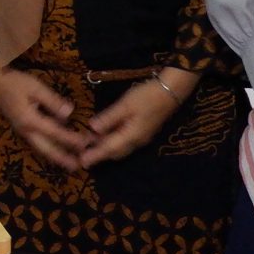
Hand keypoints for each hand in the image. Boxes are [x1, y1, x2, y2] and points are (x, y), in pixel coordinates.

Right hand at [0, 62, 94, 171]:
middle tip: (78, 166)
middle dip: (63, 159)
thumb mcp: (36, 87)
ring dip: (57, 156)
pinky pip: (38, 143)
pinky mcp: (22, 128)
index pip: (56, 133)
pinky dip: (50, 148)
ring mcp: (23, 131)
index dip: (72, 139)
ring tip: (71, 163)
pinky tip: (58, 149)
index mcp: (30, 120)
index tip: (86, 143)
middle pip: (47, 149)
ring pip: (42, 148)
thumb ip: (53, 101)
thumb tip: (70, 113)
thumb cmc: (14, 82)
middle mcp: (26, 130)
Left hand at [77, 73, 192, 168]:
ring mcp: (142, 138)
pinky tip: (105, 134)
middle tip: (83, 154)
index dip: (96, 155)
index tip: (82, 162)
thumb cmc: (147, 96)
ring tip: (91, 144)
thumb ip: (109, 118)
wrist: (171, 92)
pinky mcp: (143, 132)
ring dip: (106, 148)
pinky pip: (126, 143)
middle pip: (115, 152)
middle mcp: (137, 142)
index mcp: (132, 136)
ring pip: (120, 149)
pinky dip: (114, 142)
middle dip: (100, 154)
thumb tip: (92, 128)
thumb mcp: (125, 105)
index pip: (109, 149)